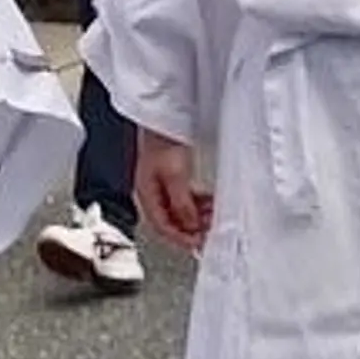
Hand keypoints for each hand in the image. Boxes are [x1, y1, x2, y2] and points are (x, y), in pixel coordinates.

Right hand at [134, 132, 213, 255]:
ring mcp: (160, 183)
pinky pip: (184, 197)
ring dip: (196, 215)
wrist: (164, 115)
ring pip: (179, 209)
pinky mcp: (171, 175)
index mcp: (146, 194)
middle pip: (171, 220)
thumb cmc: (163, 139)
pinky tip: (209, 202)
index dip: (181, 238)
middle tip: (209, 231)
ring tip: (213, 216)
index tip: (199, 243)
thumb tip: (191, 225)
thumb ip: (182, 203)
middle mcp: (151, 192)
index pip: (162, 227)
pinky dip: (197, 202)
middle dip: (191, 227)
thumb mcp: (175, 175)